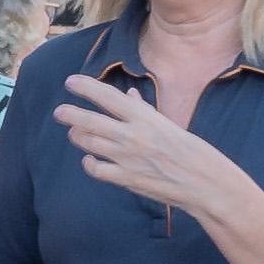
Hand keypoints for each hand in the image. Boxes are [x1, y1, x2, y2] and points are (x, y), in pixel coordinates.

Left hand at [50, 75, 245, 225]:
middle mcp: (132, 135)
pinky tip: (88, 159)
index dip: (86, 87)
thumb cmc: (189, 150)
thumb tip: (128, 95)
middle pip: (89, 120)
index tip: (70, 81)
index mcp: (145, 118)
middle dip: (69, 114)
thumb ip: (143, 110)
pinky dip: (89, 163)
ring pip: (88, 143)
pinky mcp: (126, 179)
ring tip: (74, 133)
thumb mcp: (167, 124)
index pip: (108, 96)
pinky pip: (96, 169)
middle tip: (59, 112)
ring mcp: (127, 158)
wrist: (204, 182)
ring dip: (77, 137)